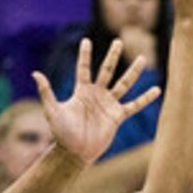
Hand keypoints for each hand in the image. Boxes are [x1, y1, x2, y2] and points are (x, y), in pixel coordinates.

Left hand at [33, 35, 160, 166]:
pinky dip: (145, 98)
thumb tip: (35, 73)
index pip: (84, 68)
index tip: (86, 40)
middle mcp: (97, 95)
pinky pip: (134, 105)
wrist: (75, 152)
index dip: (85, 55)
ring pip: (124, 84)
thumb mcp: (52, 110)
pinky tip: (156, 90)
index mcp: (81, 91)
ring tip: (143, 58)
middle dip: (113, 56)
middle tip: (119, 41)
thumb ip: (47, 91)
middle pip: (107, 70)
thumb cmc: (62, 133)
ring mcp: (109, 104)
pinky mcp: (118, 116)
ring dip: (133, 72)